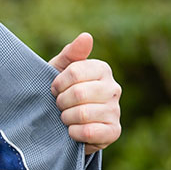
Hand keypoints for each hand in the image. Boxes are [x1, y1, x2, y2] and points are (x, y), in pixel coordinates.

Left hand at [49, 32, 121, 154]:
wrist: (64, 123)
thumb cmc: (62, 91)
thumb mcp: (59, 70)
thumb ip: (71, 53)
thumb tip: (86, 36)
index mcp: (101, 69)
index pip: (74, 72)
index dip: (58, 84)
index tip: (54, 89)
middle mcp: (114, 88)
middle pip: (78, 93)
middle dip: (61, 102)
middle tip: (59, 105)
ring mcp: (116, 110)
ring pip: (83, 114)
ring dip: (66, 118)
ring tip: (66, 117)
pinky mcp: (114, 131)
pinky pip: (89, 132)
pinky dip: (74, 133)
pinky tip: (73, 131)